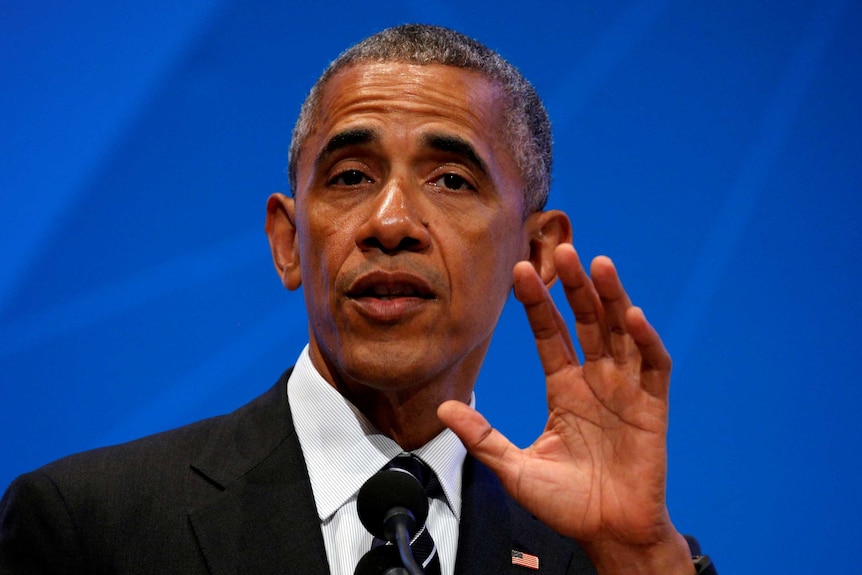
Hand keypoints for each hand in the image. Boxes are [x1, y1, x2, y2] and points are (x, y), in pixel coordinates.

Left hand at [438, 243, 692, 573]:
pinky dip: (645, 340)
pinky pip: (652, 365)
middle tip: (563, 248)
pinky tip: (629, 316)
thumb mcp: (514, 467)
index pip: (550, 334)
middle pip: (586, 322)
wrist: (608, 533)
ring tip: (598, 264)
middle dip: (575, 286)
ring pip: (620, 332)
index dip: (538, 304)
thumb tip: (442, 409)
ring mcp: (626, 390)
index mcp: (564, 389)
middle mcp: (596, 381)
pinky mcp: (653, 407)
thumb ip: (482, 437)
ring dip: (611, 298)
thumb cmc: (564, 503)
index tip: (520, 271)